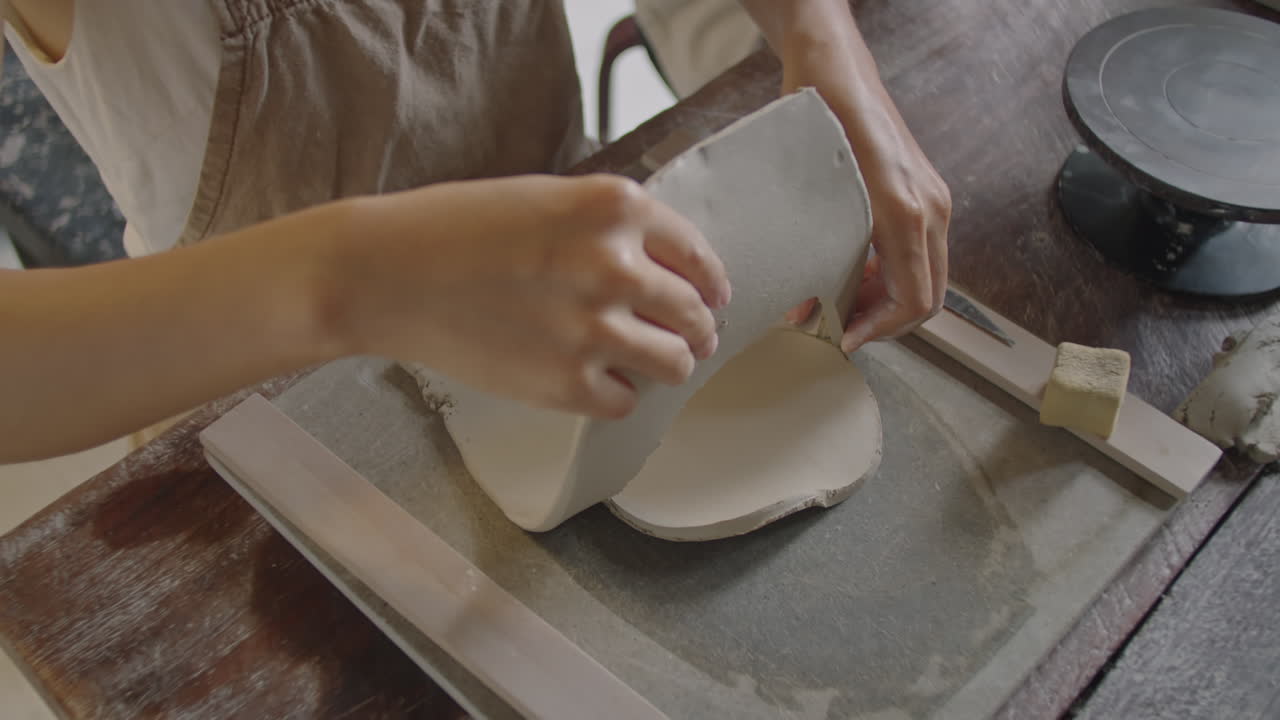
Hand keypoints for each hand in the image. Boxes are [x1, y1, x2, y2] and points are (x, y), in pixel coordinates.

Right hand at [331, 174, 730, 417]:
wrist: (386, 273)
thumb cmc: (457, 228)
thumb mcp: (548, 198)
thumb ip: (609, 227)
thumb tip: (664, 268)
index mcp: (615, 207)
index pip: (698, 255)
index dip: (711, 282)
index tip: (715, 297)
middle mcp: (616, 266)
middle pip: (695, 314)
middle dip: (697, 328)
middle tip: (690, 336)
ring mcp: (594, 329)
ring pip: (674, 364)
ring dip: (665, 363)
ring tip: (644, 361)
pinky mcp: (567, 383)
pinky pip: (626, 401)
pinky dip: (615, 393)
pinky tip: (591, 378)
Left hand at [769, 5, 950, 352]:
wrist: (833, 67)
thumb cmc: (816, 119)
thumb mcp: (813, 191)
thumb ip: (819, 253)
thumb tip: (807, 311)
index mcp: (907, 212)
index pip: (913, 300)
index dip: (878, 332)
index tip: (842, 341)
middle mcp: (931, 208)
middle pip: (927, 298)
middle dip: (884, 323)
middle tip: (837, 331)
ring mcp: (933, 199)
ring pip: (924, 277)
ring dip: (886, 301)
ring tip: (837, 305)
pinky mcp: (923, 193)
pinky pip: (918, 253)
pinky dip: (889, 275)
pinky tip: (849, 272)